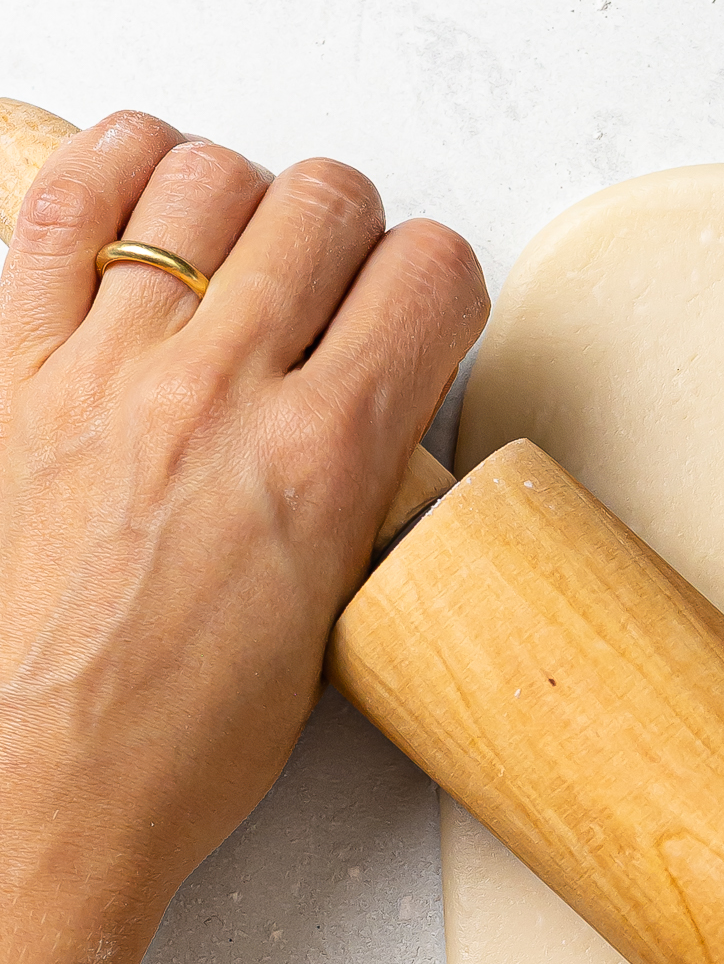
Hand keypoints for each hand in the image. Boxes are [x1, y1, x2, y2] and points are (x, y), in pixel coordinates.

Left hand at [0, 109, 485, 963]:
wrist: (38, 794)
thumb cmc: (170, 747)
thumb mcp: (324, 625)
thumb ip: (349, 500)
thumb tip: (359, 427)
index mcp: (322, 464)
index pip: (429, 279)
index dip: (440, 282)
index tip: (426, 308)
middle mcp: (219, 392)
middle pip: (325, 202)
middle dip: (349, 231)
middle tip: (337, 284)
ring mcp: (106, 368)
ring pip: (204, 180)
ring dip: (239, 201)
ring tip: (236, 251)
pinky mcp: (13, 366)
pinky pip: (66, 201)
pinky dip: (117, 168)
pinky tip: (141, 191)